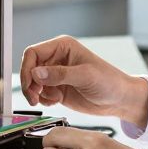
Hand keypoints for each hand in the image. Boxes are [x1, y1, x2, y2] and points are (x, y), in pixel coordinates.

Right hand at [20, 35, 147, 126]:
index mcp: (63, 46)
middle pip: (29, 68)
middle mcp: (57, 58)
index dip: (27, 69)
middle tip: (34, 97)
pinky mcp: (57, 88)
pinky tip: (55, 101)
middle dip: (29, 84)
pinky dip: (43, 99)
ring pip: (32, 82)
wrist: (120, 99)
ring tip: (52, 99)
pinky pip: (40, 93)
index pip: (33, 53)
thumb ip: (59, 74)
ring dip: (36, 93)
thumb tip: (36, 73)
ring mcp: (56, 74)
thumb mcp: (85, 76)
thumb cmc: (109, 82)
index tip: (30, 85)